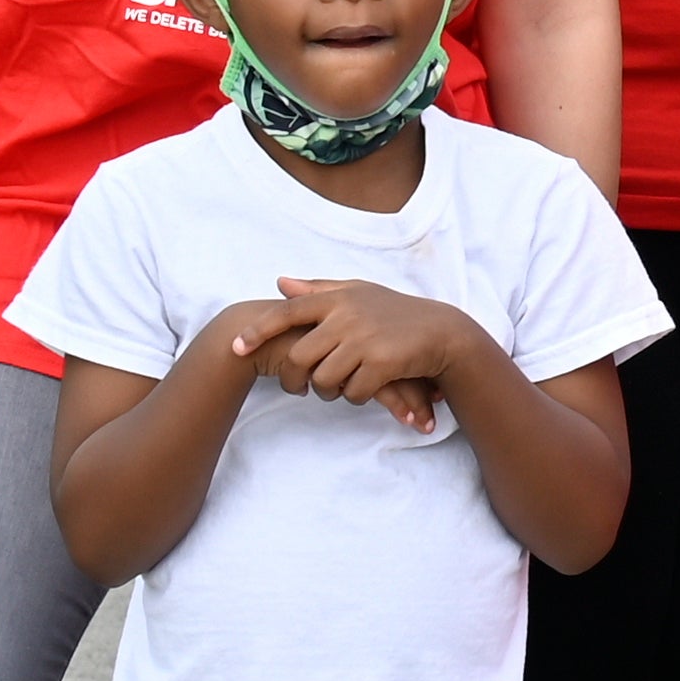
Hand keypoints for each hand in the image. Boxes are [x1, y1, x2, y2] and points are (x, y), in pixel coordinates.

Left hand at [262, 280, 480, 433]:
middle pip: (299, 356)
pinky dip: (354, 396)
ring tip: (335, 389)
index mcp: (338, 299)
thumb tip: (280, 283)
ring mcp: (365, 341)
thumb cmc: (396, 311)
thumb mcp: (359, 292)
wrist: (443, 332)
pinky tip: (362, 390)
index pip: (287, 313)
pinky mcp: (382, 364)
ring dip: (327, 391)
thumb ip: (318, 289)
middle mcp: (348, 317)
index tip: (236, 347)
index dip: (259, 331)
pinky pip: (352, 391)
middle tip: (297, 388)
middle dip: (294, 378)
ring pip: (323, 378)